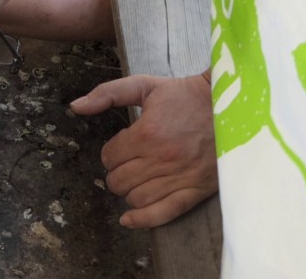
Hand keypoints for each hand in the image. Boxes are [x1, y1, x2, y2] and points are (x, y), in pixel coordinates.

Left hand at [70, 73, 217, 228]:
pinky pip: (163, 213)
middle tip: (128, 163)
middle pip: (119, 181)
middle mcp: (161, 159)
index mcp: (147, 133)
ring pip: (136, 198)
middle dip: (117, 172)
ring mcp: (179, 177)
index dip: (111, 152)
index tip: (122, 146)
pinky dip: (142, 220)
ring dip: (129, 191)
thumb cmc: (186, 95)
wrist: (231, 106)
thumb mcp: (146, 85)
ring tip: (137, 179)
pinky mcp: (195, 190)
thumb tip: (75, 106)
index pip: (110, 156)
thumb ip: (108, 94)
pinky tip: (129, 218)